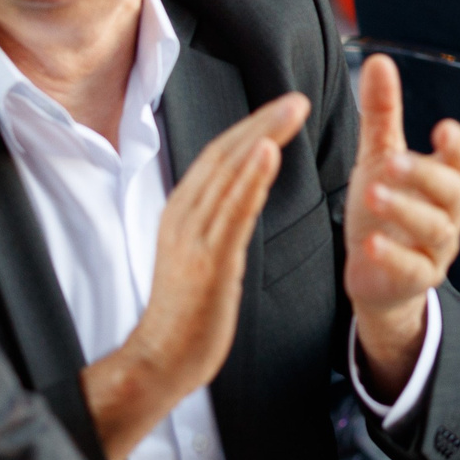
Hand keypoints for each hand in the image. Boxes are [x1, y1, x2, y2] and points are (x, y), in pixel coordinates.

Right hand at [83, 93, 310, 459]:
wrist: (161, 360)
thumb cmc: (186, 314)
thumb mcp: (199, 255)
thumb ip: (215, 223)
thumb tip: (241, 197)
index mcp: (181, 212)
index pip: (219, 157)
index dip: (251, 128)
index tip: (283, 108)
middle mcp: (184, 216)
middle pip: (225, 154)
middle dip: (262, 122)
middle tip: (298, 98)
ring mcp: (194, 237)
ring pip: (230, 174)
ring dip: (263, 136)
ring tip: (293, 110)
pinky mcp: (209, 261)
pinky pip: (232, 211)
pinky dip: (251, 178)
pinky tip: (270, 152)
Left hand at [343, 55, 459, 398]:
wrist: (374, 275)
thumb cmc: (383, 210)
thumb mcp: (378, 158)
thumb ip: (382, 114)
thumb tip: (379, 59)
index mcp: (440, 180)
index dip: (456, 145)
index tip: (442, 128)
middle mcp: (446, 213)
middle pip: (450, 190)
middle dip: (422, 175)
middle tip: (390, 163)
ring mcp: (436, 248)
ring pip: (433, 227)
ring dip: (404, 210)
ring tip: (371, 194)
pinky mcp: (418, 279)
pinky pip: (414, 269)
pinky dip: (394, 257)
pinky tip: (370, 244)